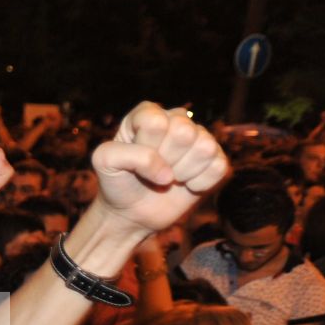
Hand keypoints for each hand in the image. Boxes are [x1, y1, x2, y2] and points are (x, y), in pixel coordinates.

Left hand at [92, 103, 229, 236]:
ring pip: (205, 148)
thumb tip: (166, 174)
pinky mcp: (215, 160)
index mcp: (148, 113)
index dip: (146, 149)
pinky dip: (199, 184)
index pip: (156, 123)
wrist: (131, 211)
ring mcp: (199, 138)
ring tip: (169, 177)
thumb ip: (128, 155)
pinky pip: (219, 167)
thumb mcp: (105, 162)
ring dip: (183, 173)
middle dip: (166, 160)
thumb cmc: (118, 181)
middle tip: (154, 171)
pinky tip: (185, 184)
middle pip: (184, 132)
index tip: (135, 162)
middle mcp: (176, 119)